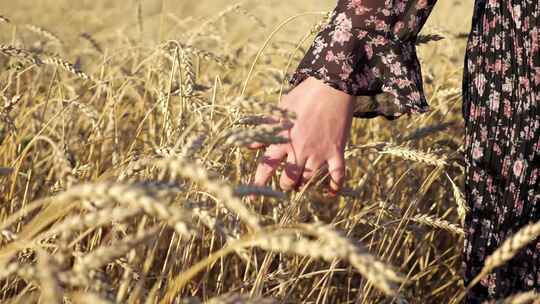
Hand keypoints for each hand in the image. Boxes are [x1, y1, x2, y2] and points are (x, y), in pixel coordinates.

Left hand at [251, 77, 354, 194]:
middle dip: (285, 185)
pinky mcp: (336, 151)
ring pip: (308, 180)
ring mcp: (319, 152)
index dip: (258, 183)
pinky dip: (334, 186)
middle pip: (289, 179)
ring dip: (303, 185)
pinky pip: (337, 175)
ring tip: (301, 185)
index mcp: (282, 140)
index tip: (251, 196)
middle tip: (285, 184)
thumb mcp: (278, 111)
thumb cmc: (303, 96)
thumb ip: (264, 129)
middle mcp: (299, 150)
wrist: (332, 87)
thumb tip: (248, 145)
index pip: (266, 166)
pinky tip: (330, 194)